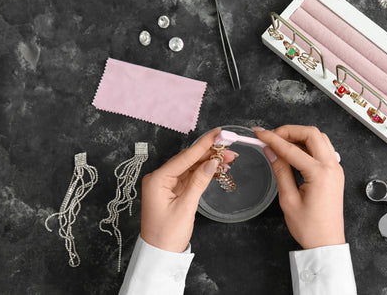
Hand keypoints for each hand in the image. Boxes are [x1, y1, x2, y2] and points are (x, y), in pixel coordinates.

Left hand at [140, 128, 236, 251]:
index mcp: (157, 180)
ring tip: (229, 157)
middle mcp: (159, 178)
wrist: (160, 255)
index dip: (203, 144)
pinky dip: (204, 172)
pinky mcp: (173, 191)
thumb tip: (212, 163)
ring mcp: (166, 185)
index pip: (184, 157)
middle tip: (229, 147)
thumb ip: (199, 182)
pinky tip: (217, 168)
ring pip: (191, 167)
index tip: (218, 133)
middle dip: (210, 153)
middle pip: (188, 159)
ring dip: (209, 162)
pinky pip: (190, 177)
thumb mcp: (186, 207)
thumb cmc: (167, 235)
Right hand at [253, 125, 344, 248]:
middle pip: (311, 134)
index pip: (292, 149)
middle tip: (271, 136)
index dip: (273, 139)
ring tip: (281, 143)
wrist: (327, 242)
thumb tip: (270, 151)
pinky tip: (294, 152)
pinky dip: (308, 145)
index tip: (259, 134)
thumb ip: (280, 171)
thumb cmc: (309, 227)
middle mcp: (332, 167)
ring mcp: (336, 169)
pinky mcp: (335, 173)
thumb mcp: (288, 199)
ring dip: (300, 136)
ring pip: (319, 138)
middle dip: (289, 131)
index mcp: (320, 174)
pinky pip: (323, 149)